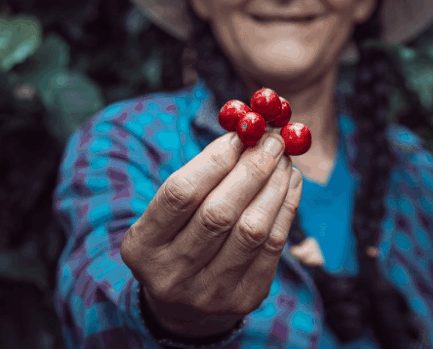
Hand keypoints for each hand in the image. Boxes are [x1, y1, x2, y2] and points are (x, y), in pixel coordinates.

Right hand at [121, 129, 302, 336]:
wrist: (186, 300)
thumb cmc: (180, 234)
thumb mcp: (172, 209)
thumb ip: (202, 172)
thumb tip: (246, 132)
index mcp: (142, 246)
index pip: (180, 194)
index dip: (214, 160)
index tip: (240, 134)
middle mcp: (171, 274)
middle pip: (218, 213)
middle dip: (251, 170)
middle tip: (272, 140)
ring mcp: (209, 293)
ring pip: (251, 230)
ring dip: (274, 186)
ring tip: (283, 159)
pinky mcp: (245, 299)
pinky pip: (273, 246)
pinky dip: (286, 208)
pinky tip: (290, 183)